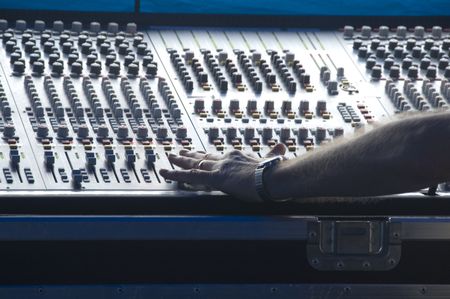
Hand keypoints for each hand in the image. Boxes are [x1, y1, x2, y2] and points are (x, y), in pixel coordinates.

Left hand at [159, 144, 286, 201]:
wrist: (273, 177)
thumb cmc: (275, 172)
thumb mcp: (272, 161)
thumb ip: (274, 154)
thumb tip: (283, 148)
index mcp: (238, 156)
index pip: (218, 156)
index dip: (208, 155)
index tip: (202, 154)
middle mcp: (226, 159)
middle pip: (204, 157)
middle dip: (191, 155)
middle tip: (180, 151)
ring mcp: (220, 167)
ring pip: (194, 163)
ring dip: (181, 161)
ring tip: (170, 157)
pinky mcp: (216, 177)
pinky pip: (190, 175)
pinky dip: (176, 174)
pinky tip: (165, 172)